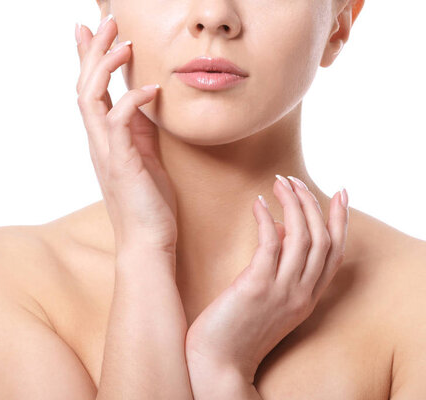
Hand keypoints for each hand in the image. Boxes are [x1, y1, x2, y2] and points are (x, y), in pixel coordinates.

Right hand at [75, 16, 178, 258]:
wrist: (148, 242)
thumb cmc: (149, 203)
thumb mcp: (145, 156)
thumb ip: (139, 128)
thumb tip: (143, 98)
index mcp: (104, 139)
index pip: (91, 90)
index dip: (88, 58)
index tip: (91, 29)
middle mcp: (98, 142)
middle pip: (85, 85)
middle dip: (94, 50)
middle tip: (107, 21)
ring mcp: (106, 152)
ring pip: (92, 98)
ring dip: (105, 67)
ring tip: (125, 43)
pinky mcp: (121, 163)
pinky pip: (120, 123)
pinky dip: (132, 101)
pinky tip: (152, 89)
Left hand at [185, 175, 348, 383]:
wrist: (218, 364)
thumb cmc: (236, 331)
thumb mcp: (269, 301)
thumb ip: (281, 270)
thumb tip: (283, 230)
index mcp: (307, 298)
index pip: (335, 253)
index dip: (340, 221)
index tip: (340, 193)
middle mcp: (301, 294)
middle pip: (323, 239)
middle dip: (312, 203)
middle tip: (294, 181)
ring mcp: (282, 291)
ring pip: (303, 236)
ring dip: (293, 203)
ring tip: (279, 183)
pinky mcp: (256, 287)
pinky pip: (271, 243)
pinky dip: (268, 218)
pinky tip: (258, 203)